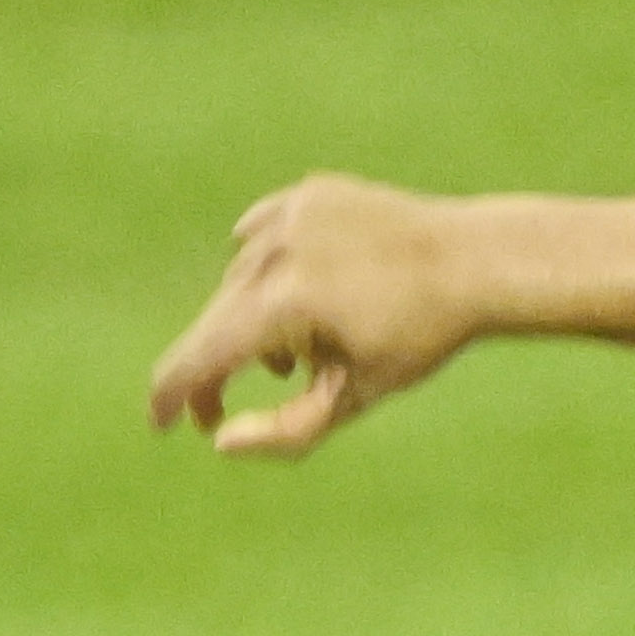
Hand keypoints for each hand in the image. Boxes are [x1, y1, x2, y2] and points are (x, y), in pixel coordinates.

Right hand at [147, 175, 482, 455]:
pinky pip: (260, 237)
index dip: (174, 394)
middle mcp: (277, 251)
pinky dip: (264, 270)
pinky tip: (293, 292)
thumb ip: (287, 431)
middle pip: (218, 320)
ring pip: (240, 282)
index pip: (205, 354)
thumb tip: (220, 441)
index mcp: (285, 303)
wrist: (474, 260)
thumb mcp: (355, 396)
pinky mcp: (305, 194)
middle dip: (212, 369)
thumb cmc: (420, 338)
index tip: (160, 424)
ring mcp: (289, 215)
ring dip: (253, 322)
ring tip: (299, 353)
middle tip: (215, 411)